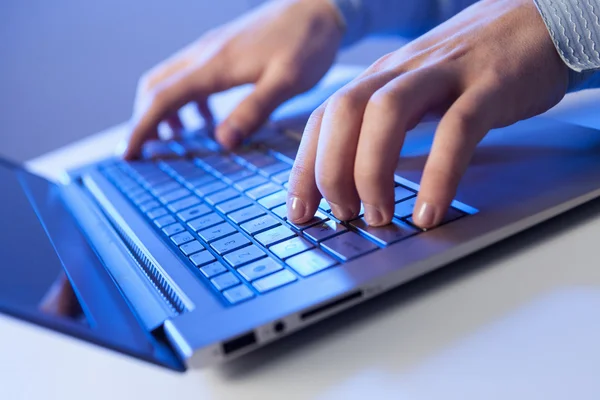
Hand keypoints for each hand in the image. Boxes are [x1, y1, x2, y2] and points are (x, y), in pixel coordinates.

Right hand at [123, 0, 342, 158]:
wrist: (319, 4)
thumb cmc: (306, 42)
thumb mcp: (286, 81)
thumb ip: (254, 110)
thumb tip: (223, 142)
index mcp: (215, 65)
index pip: (163, 98)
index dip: (142, 128)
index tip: (128, 154)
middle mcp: (205, 54)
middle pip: (156, 86)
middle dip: (144, 119)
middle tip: (146, 150)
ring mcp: (213, 49)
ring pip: (171, 79)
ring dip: (165, 110)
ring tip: (177, 139)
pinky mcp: (224, 49)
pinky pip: (191, 75)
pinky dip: (187, 101)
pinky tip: (208, 119)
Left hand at [287, 0, 567, 228]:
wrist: (540, 18)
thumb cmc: (474, 65)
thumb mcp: (416, 90)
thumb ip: (386, 124)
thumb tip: (356, 176)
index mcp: (380, 78)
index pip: (323, 118)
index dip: (304, 166)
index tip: (299, 210)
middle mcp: (402, 72)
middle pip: (342, 113)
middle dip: (330, 171)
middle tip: (342, 214)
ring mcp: (444, 74)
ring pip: (387, 114)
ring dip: (372, 172)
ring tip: (378, 216)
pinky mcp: (488, 86)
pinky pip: (456, 130)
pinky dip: (437, 175)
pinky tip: (428, 211)